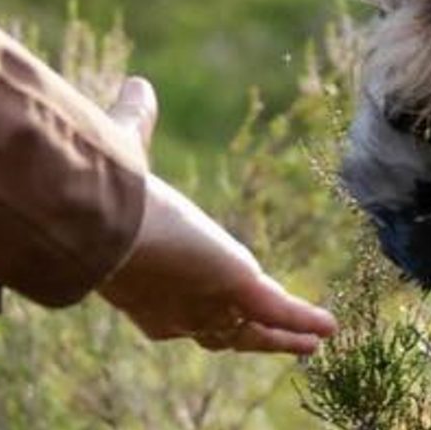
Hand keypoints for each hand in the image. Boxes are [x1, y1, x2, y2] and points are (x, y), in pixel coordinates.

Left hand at [94, 78, 338, 354]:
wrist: (100, 224)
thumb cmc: (102, 194)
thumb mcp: (125, 152)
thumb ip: (135, 123)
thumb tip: (136, 84)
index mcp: (141, 286)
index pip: (175, 307)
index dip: (196, 308)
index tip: (213, 298)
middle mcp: (173, 308)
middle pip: (218, 334)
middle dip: (247, 338)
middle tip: (274, 341)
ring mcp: (208, 304)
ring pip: (253, 334)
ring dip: (283, 339)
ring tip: (312, 345)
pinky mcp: (239, 289)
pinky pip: (280, 311)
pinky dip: (305, 320)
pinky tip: (330, 325)